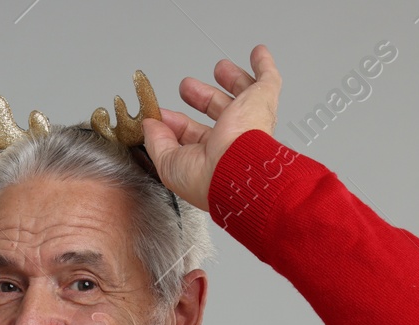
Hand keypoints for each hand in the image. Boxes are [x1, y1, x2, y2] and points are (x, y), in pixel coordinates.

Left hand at [141, 44, 281, 212]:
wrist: (238, 170)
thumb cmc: (209, 177)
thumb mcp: (169, 163)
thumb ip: (157, 142)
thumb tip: (150, 126)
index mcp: (213, 156)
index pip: (193, 135)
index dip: (177, 124)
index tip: (161, 116)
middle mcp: (234, 138)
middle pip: (218, 111)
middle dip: (202, 97)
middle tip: (187, 87)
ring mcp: (250, 118)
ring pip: (242, 94)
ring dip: (231, 79)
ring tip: (220, 68)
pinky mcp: (264, 100)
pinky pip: (268, 78)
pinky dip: (263, 65)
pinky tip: (258, 54)